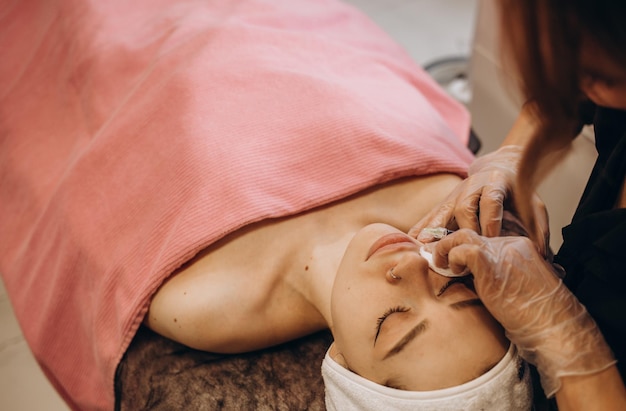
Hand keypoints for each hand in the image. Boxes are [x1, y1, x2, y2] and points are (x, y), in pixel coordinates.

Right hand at [409, 145, 549, 254]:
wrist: (502, 166)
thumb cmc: (518, 192)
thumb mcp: (533, 205)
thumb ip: (538, 229)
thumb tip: (544, 256)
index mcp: (497, 184)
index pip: (492, 203)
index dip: (490, 222)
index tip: (489, 242)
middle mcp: (473, 186)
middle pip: (465, 207)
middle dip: (462, 230)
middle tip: (460, 252)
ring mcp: (456, 193)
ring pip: (443, 211)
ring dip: (432, 231)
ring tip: (423, 247)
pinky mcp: (446, 201)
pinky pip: (431, 215)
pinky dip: (421, 228)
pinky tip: (411, 241)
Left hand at [429, 229, 615, 397]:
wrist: (553, 325)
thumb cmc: (536, 316)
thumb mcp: (519, 287)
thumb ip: (500, 275)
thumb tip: (474, 278)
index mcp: (520, 247)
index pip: (486, 237)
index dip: (467, 248)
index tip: (456, 262)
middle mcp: (510, 244)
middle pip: (473, 233)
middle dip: (453, 244)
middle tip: (442, 259)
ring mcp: (500, 251)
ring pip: (463, 235)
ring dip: (446, 247)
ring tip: (441, 262)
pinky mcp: (490, 262)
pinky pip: (461, 249)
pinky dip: (451, 257)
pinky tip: (452, 270)